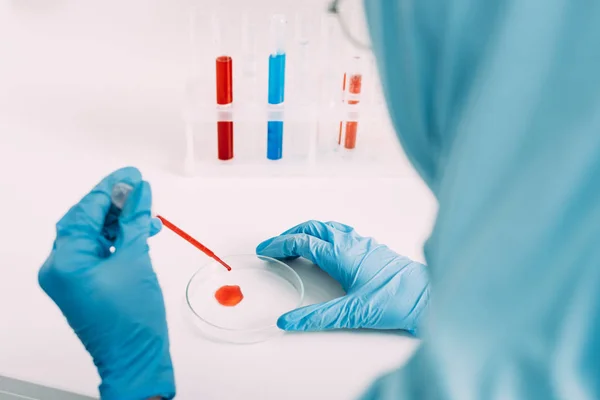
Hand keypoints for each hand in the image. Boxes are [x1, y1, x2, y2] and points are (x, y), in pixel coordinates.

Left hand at [38, 167, 174, 399]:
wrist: (136, 357)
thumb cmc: (133, 320)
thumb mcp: (137, 261)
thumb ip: (136, 222)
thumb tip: (139, 194)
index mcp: (65, 261)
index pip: (86, 211)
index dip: (111, 190)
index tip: (131, 177)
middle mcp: (60, 268)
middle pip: (86, 221)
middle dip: (116, 204)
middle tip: (139, 189)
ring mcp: (70, 277)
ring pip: (94, 235)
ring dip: (120, 222)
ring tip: (148, 215)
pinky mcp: (83, 283)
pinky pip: (98, 251)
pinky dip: (118, 240)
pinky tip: (139, 232)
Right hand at [256, 220, 428, 335]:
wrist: (428, 296)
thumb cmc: (397, 300)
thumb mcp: (352, 312)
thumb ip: (317, 317)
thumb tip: (289, 321)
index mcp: (341, 253)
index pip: (302, 242)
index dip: (280, 244)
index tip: (266, 249)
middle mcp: (351, 243)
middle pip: (313, 228)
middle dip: (291, 234)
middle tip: (276, 246)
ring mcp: (363, 243)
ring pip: (328, 228)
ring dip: (308, 232)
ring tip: (297, 245)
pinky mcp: (373, 248)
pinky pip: (342, 232)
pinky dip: (325, 235)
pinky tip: (328, 248)